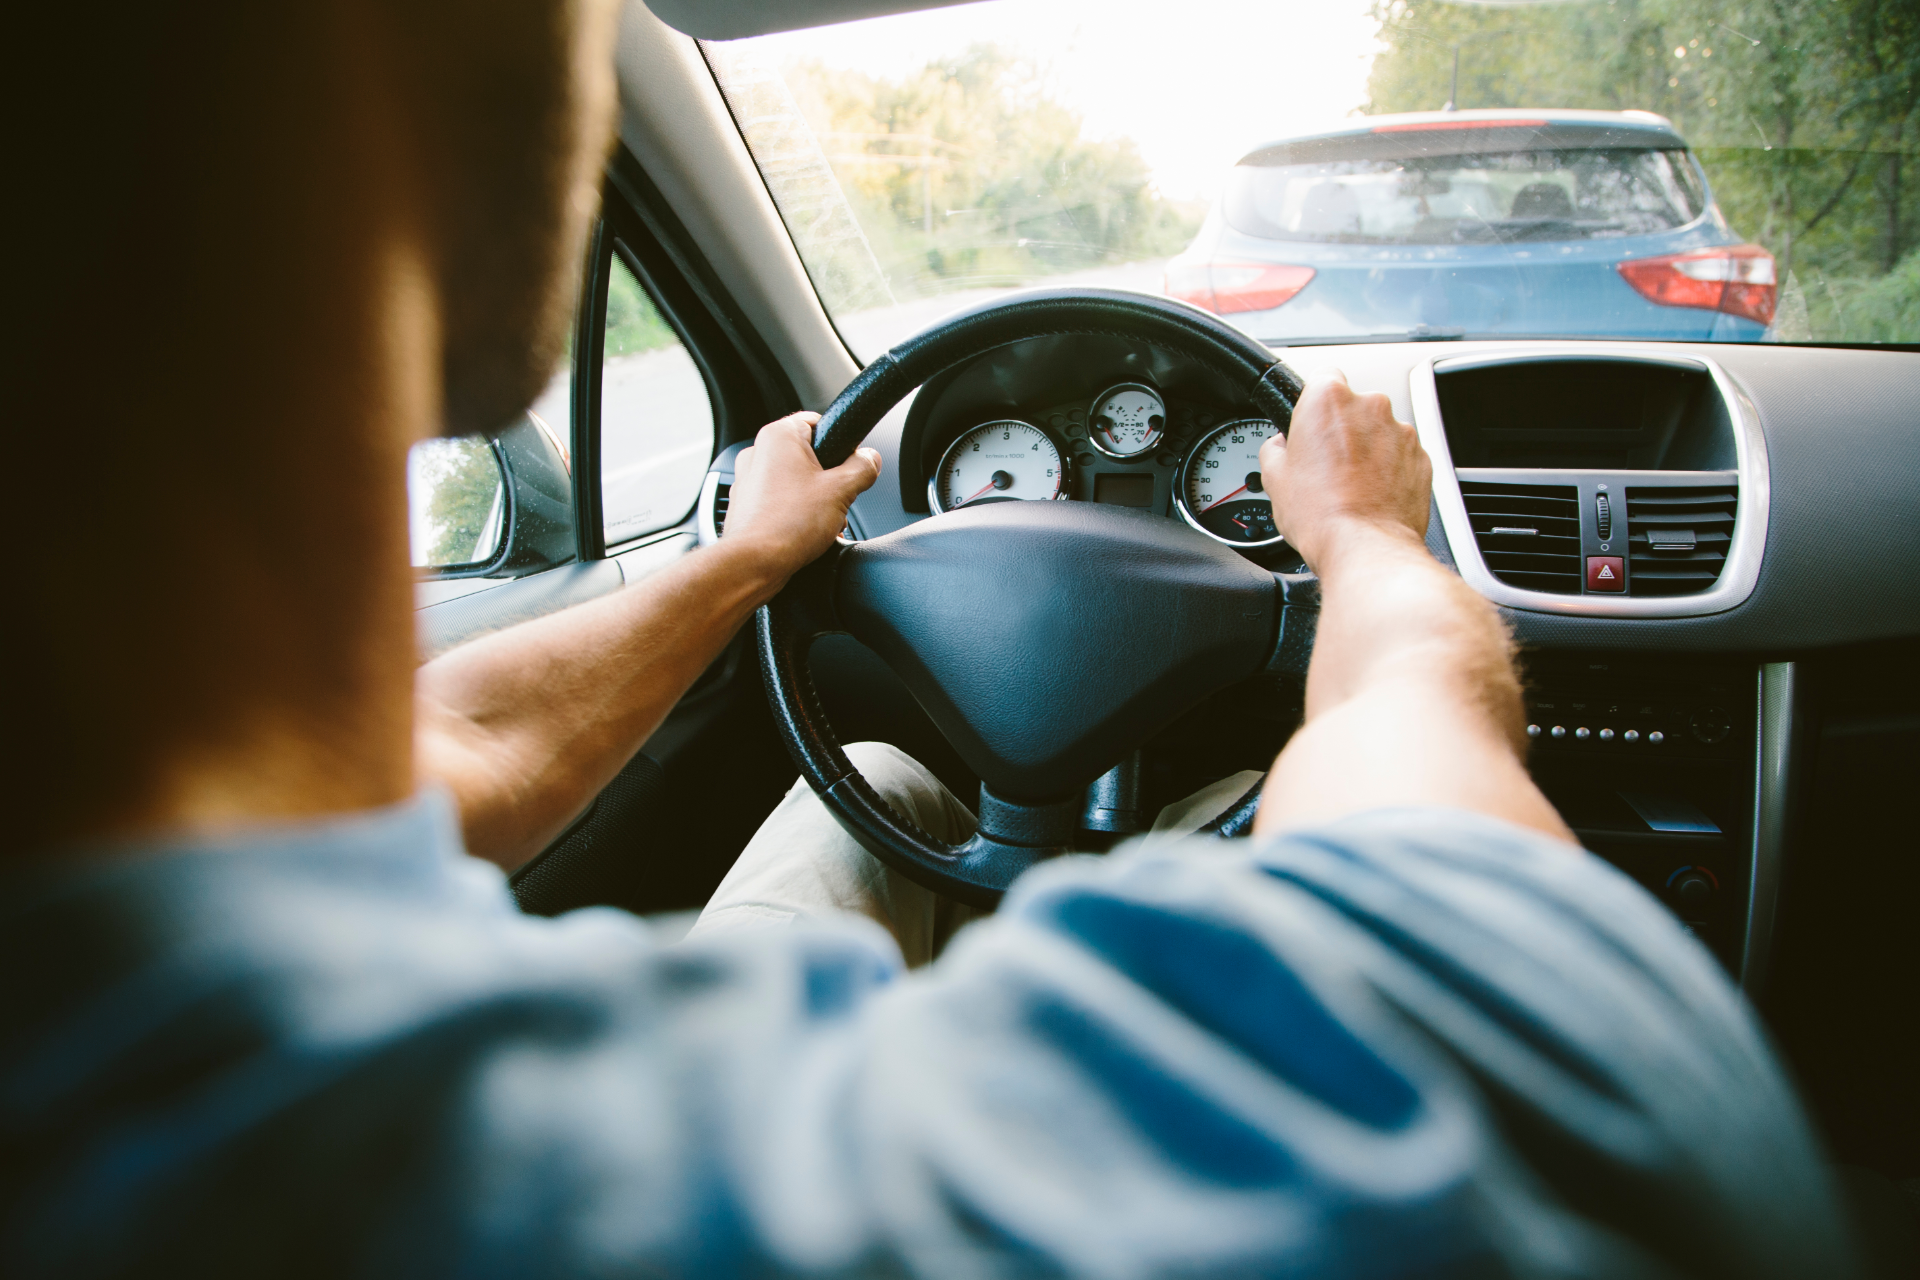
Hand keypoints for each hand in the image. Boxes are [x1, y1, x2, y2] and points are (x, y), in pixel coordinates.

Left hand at [722, 412, 881, 579]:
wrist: (755, 563)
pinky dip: (795, 513)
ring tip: (822, 520)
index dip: (839, 443)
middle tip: (837, 498)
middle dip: (827, 479)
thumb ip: (862, 468)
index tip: (850, 462)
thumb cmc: (787, 524)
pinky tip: (806, 532)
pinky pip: (779, 501)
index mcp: (778, 436)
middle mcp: (757, 452)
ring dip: (814, 499)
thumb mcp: (842, 491)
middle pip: (807, 455)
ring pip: (794, 480)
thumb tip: (870, 459)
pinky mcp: (745, 505)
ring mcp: (747, 479)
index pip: (817, 422)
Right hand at [1260, 370, 1430, 572]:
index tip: (1310, 423)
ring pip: (1380, 432)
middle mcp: (1371, 406)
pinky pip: (1401, 456)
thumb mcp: (1274, 477)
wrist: (1366, 548)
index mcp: (1329, 399)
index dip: (1313, 402)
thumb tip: (1281, 446)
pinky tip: (1371, 496)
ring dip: (1367, 451)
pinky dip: (1389, 470)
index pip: (1321, 377)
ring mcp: (1401, 432)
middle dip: (1342, 429)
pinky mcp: (1422, 458)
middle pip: (1353, 406)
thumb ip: (1276, 447)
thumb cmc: (1322, 514)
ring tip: (1350, 486)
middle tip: (1325, 464)